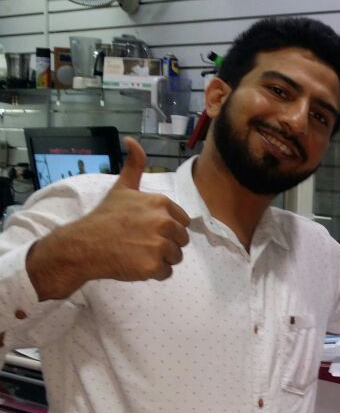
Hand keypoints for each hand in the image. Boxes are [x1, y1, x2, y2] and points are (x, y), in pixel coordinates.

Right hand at [28, 138, 191, 299]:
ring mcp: (159, 245)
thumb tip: (131, 140)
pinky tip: (136, 264)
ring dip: (160, 259)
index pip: (183, 222)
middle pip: (181, 240)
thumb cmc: (105, 217)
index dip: (167, 228)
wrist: (83, 245)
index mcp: (161, 203)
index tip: (147, 228)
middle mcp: (164, 222)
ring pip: (175, 257)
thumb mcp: (122, 188)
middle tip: (140, 242)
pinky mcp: (153, 266)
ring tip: (137, 252)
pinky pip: (166, 273)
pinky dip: (154, 273)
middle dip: (165, 244)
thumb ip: (134, 165)